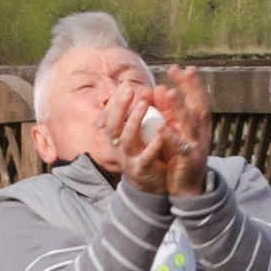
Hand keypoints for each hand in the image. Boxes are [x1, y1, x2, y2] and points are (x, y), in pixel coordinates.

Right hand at [101, 79, 180, 195]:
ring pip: (126, 139)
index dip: (115, 101)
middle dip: (119, 106)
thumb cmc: (144, 153)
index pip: (109, 116)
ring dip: (133, 120)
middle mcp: (118, 147)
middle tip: (129, 89)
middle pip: (113, 125)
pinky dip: (152, 145)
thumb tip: (142, 91)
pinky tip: (161, 133)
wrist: (149, 186)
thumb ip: (139, 115)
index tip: (125, 84)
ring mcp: (128, 159)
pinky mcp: (141, 170)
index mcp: (116, 137)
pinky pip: (146, 157)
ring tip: (144, 104)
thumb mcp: (138, 134)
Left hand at [155, 64, 211, 194]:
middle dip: (190, 88)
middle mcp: (201, 131)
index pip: (197, 97)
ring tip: (170, 92)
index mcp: (199, 122)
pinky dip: (171, 137)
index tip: (179, 68)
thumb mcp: (176, 129)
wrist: (188, 186)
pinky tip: (161, 128)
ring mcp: (197, 145)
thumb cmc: (180, 154)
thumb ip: (168, 110)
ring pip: (190, 124)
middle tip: (180, 71)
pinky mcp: (189, 160)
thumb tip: (160, 88)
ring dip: (180, 108)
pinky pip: (180, 147)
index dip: (190, 82)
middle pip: (198, 105)